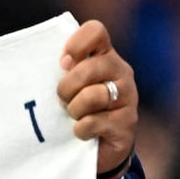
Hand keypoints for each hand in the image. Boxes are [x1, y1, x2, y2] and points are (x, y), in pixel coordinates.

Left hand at [57, 19, 137, 175]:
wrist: (96, 146)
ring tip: (73, 116)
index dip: (76, 44)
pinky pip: (94, 122)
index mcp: (104, 55)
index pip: (95, 31)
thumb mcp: (67, 86)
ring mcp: (128, 96)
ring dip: (74, 110)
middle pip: (90, 67)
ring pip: (93, 96)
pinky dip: (81, 130)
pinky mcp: (128, 123)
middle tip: (61, 100)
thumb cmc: (75, 108)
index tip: (62, 62)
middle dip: (67, 87)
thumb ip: (60, 70)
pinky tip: (80, 132)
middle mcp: (120, 71)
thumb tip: (51, 62)